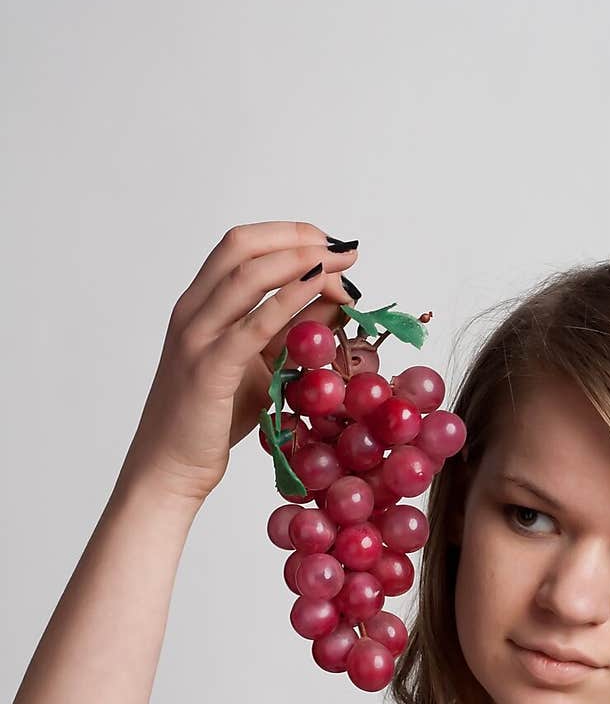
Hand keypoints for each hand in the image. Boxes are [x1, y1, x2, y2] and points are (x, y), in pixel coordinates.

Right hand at [121, 221, 358, 502]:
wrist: (169, 469)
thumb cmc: (211, 422)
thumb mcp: (259, 369)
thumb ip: (291, 335)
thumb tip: (337, 305)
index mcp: (198, 306)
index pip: (240, 246)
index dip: (287, 235)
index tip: (329, 244)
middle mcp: (192, 312)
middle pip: (243, 247)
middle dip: (299, 238)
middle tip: (345, 251)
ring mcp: (197, 338)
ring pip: (248, 275)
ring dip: (302, 262)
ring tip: (343, 267)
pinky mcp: (209, 369)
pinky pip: (253, 325)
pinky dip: (288, 300)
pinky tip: (317, 290)